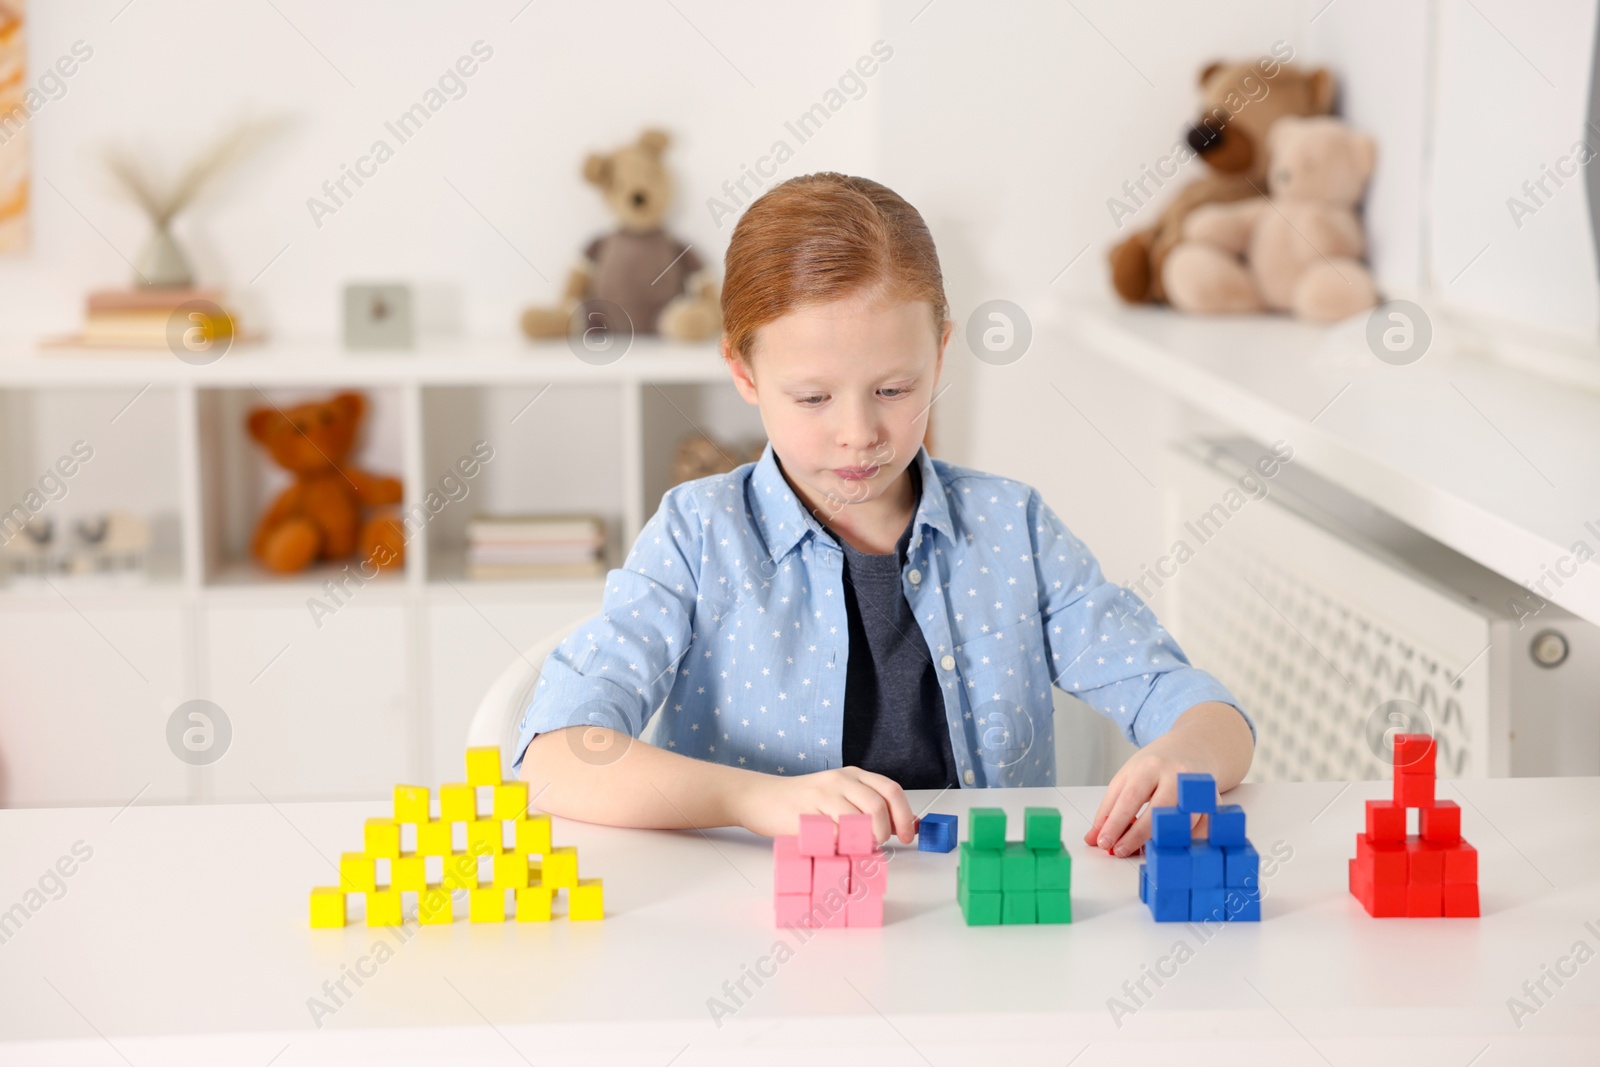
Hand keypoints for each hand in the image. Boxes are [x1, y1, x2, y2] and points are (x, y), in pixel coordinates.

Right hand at [732, 766, 917, 846]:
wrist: (761, 798)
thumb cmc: (804, 801)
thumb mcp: (839, 795)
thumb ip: (867, 807)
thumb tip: (902, 826)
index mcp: (853, 774)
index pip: (890, 790)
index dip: (904, 815)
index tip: (907, 836)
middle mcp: (840, 780)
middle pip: (877, 806)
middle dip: (883, 832)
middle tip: (877, 845)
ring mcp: (821, 795)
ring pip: (856, 822)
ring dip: (861, 842)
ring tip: (853, 847)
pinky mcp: (805, 813)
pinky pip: (833, 835)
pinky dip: (839, 846)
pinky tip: (834, 847)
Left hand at [1083, 733, 1197, 857]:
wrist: (1193, 749)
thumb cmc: (1155, 766)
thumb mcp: (1127, 777)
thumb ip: (1109, 808)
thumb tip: (1093, 839)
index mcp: (1150, 766)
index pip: (1130, 798)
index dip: (1115, 824)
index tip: (1103, 842)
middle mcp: (1177, 775)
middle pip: (1158, 811)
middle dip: (1136, 836)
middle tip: (1119, 851)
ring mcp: (1198, 789)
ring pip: (1182, 822)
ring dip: (1160, 841)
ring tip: (1142, 851)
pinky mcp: (1214, 802)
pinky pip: (1200, 828)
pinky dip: (1183, 841)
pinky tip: (1167, 847)